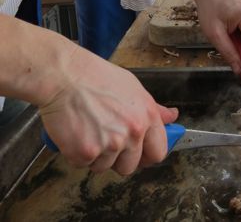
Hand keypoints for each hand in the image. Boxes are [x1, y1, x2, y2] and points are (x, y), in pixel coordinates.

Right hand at [39, 46, 177, 174]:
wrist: (65, 76)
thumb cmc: (96, 77)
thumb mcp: (132, 86)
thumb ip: (153, 108)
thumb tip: (172, 116)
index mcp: (147, 116)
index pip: (158, 152)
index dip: (147, 155)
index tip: (139, 153)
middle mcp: (132, 132)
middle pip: (131, 166)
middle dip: (119, 158)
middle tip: (106, 138)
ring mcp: (110, 145)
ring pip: (105, 167)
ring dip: (97, 156)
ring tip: (89, 129)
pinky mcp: (86, 153)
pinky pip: (84, 165)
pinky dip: (78, 154)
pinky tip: (77, 132)